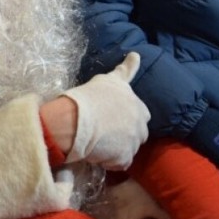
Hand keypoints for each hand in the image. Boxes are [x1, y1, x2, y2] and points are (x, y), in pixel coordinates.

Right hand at [63, 53, 150, 170]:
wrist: (77, 120)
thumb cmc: (89, 96)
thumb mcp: (108, 79)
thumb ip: (125, 71)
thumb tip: (136, 55)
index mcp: (136, 102)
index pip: (141, 112)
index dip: (129, 116)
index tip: (118, 118)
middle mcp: (139, 121)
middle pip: (139, 132)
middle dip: (128, 133)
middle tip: (108, 133)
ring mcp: (133, 140)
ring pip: (129, 148)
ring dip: (118, 148)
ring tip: (99, 145)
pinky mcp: (125, 157)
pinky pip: (120, 164)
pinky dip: (111, 162)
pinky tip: (98, 156)